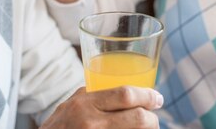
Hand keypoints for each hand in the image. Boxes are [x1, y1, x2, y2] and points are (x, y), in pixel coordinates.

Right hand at [40, 86, 162, 128]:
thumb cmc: (57, 127)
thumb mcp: (70, 105)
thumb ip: (92, 96)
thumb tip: (124, 91)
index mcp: (84, 104)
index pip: (125, 95)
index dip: (147, 96)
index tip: (157, 98)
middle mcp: (91, 123)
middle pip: (138, 118)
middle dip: (152, 119)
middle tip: (153, 118)